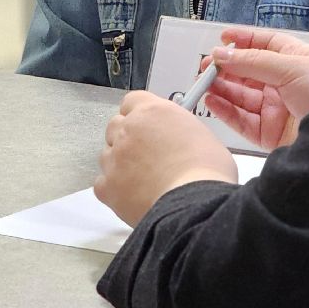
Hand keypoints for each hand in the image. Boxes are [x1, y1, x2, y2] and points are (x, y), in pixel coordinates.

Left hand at [95, 91, 236, 226]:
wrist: (194, 205)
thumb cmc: (206, 173)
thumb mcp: (200, 134)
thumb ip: (177, 128)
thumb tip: (174, 136)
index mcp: (153, 111)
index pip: (132, 101)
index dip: (139, 115)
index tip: (147, 126)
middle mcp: (129, 129)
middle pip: (116, 126)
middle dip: (128, 139)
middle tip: (147, 156)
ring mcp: (115, 157)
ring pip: (107, 154)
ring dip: (120, 164)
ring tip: (144, 180)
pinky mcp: (107, 186)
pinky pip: (102, 183)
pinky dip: (114, 189)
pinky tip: (134, 196)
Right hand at [201, 27, 308, 150]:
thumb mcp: (292, 67)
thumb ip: (253, 61)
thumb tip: (222, 53)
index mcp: (296, 59)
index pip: (264, 44)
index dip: (243, 40)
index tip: (221, 38)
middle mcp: (285, 83)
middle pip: (248, 72)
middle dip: (226, 67)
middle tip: (206, 67)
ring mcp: (277, 109)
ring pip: (241, 96)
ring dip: (221, 88)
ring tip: (203, 83)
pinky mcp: (270, 134)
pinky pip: (241, 120)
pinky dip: (224, 110)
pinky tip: (212, 101)